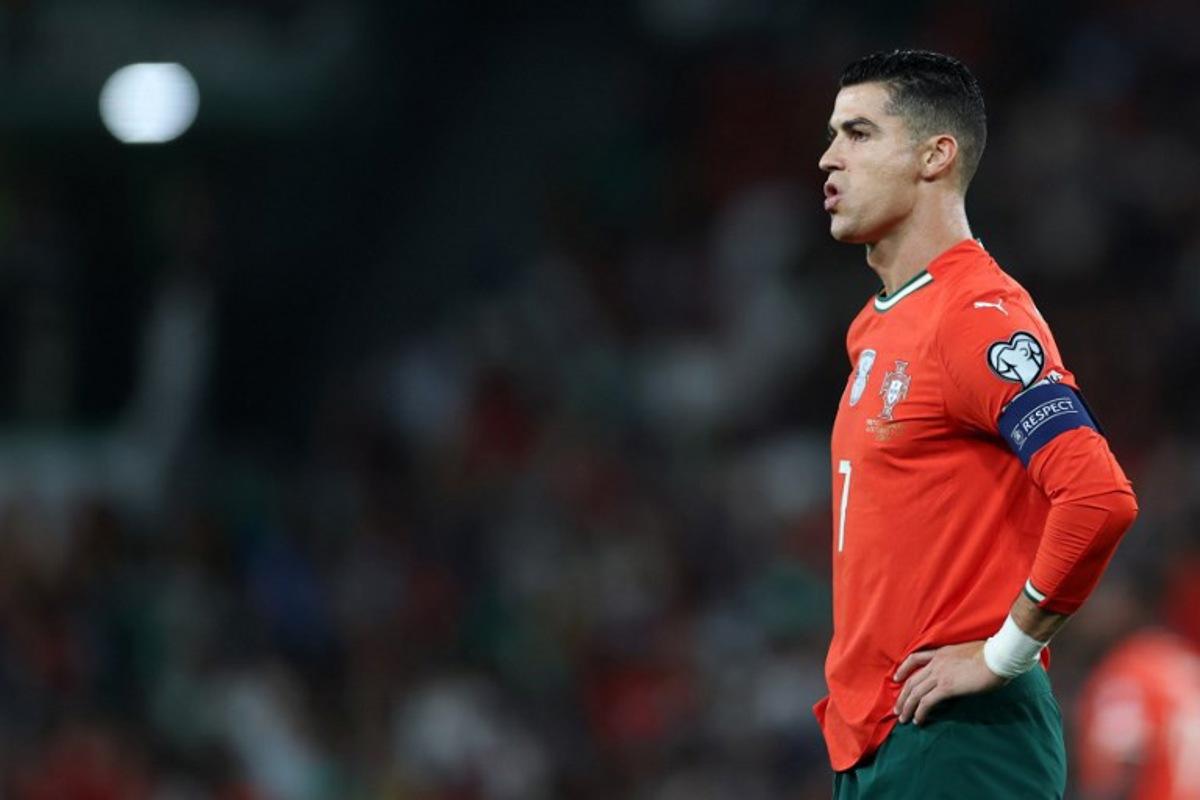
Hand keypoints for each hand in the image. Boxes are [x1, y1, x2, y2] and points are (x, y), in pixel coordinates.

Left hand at [892, 641, 1006, 724]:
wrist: (997, 656)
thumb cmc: (992, 655)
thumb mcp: (970, 654)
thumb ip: (961, 662)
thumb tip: (965, 672)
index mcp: (941, 653)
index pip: (915, 658)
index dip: (903, 669)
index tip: (896, 678)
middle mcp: (936, 663)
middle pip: (912, 680)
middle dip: (902, 696)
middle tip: (897, 709)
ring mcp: (940, 675)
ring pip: (915, 692)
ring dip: (907, 707)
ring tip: (903, 719)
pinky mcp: (946, 687)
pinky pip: (926, 702)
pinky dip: (920, 712)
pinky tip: (918, 720)